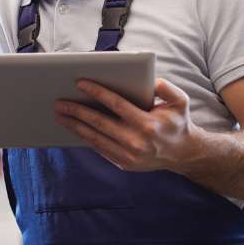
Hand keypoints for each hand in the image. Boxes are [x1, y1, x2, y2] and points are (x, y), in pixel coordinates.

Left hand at [54, 78, 206, 172]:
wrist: (183, 154)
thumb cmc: (177, 122)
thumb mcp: (180, 102)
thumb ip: (167, 88)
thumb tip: (151, 81)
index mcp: (148, 124)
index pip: (116, 105)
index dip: (97, 92)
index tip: (80, 83)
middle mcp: (136, 142)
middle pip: (99, 123)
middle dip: (77, 111)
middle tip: (59, 102)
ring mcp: (129, 156)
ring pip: (95, 138)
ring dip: (75, 126)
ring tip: (60, 115)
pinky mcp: (124, 163)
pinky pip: (99, 148)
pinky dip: (84, 138)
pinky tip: (74, 127)